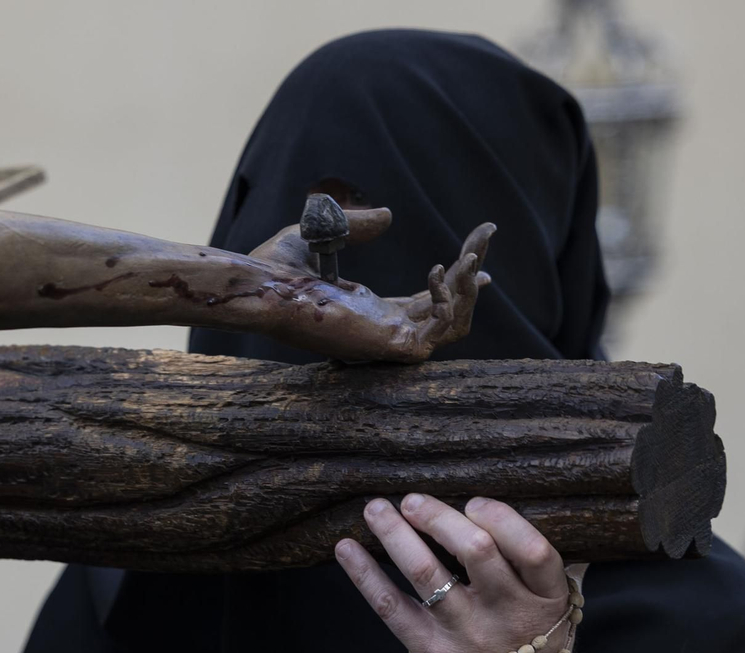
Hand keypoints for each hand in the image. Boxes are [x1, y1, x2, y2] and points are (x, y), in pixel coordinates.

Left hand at [246, 215, 493, 363]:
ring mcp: (386, 341)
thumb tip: (388, 216)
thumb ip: (358, 227)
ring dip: (469, 288)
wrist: (259, 285)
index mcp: (370, 312)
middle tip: (484, 235)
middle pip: (448, 311)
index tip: (479, 255)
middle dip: (472, 273)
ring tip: (470, 255)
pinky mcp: (387, 345)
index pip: (428, 305)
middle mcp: (383, 330)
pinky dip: (449, 301)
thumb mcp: (327, 237)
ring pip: (453, 326)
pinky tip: (439, 270)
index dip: (456, 282)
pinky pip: (439, 333)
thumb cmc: (277, 269)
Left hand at [335, 494, 580, 652]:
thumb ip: (549, 574)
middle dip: (439, 517)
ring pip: (427, 572)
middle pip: (476, 550)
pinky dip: (364, 574)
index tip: (474, 502)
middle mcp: (509, 617)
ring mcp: (467, 636)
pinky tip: (345, 549)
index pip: (534, 550)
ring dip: (395, 534)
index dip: (503, 519)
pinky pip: (390, 606)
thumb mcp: (554, 621)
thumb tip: (557, 513)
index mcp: (546, 603)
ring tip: (375, 509)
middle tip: (413, 500)